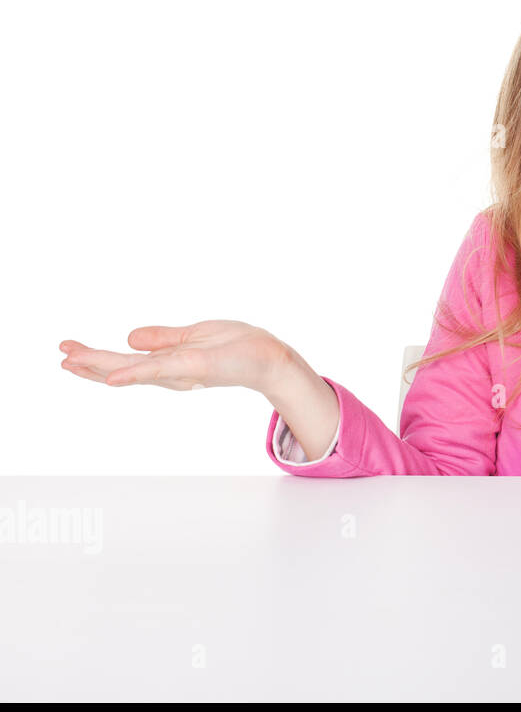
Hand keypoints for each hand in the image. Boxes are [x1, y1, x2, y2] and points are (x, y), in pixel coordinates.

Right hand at [58, 320, 291, 393]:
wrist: (268, 356)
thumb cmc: (237, 346)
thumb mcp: (193, 336)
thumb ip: (162, 338)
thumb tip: (130, 337)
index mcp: (167, 364)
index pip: (124, 361)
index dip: (96, 358)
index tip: (68, 349)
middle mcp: (169, 373)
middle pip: (121, 369)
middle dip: (90, 363)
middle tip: (60, 355)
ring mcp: (180, 371)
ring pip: (132, 370)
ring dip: (100, 367)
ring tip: (70, 361)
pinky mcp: (193, 366)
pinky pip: (159, 370)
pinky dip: (135, 372)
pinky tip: (112, 376)